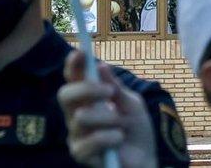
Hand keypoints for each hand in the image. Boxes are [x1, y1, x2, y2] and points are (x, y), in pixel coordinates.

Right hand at [60, 51, 158, 167]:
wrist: (145, 157)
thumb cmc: (135, 128)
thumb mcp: (132, 104)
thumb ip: (116, 88)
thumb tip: (101, 66)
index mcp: (88, 98)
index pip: (73, 78)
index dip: (73, 65)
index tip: (81, 53)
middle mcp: (76, 113)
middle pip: (65, 95)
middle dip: (86, 90)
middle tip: (109, 92)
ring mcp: (76, 134)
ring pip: (80, 118)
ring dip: (107, 119)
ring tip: (122, 125)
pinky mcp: (79, 153)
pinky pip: (88, 141)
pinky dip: (108, 138)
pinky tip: (118, 139)